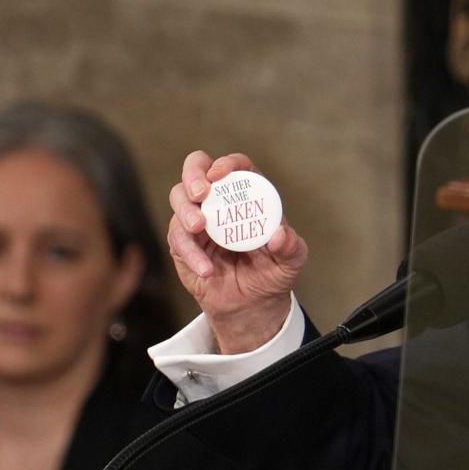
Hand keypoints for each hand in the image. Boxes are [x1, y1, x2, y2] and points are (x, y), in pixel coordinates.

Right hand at [168, 151, 308, 352]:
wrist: (251, 304)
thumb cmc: (273, 273)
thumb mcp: (291, 261)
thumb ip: (291, 247)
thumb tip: (279, 235)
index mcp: (249, 195)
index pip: (237, 167)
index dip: (228, 164)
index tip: (220, 175)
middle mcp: (221, 200)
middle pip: (197, 168)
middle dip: (193, 175)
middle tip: (200, 194)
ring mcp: (199, 218)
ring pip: (179, 197)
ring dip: (185, 209)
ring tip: (199, 227)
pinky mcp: (182, 241)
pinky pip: (177, 237)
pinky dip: (189, 250)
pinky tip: (206, 269)